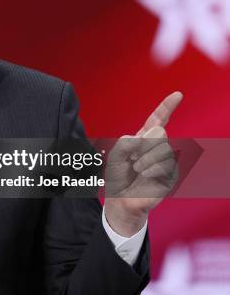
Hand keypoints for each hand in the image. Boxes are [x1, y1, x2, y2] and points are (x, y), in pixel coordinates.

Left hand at [104, 91, 182, 235]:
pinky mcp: (170, 174)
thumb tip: (149, 135)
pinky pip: (164, 164)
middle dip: (143, 144)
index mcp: (143, 139)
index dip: (167, 107)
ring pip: (162, 147)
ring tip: (137, 168)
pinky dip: (150, 169)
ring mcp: (165, 160)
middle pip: (158, 132)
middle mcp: (157, 147)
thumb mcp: (116, 155)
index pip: (157, 119)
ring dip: (144, 158)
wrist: (121, 200)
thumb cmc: (119, 176)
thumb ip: (127, 142)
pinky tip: (144, 175)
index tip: (177, 95)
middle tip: (133, 158)